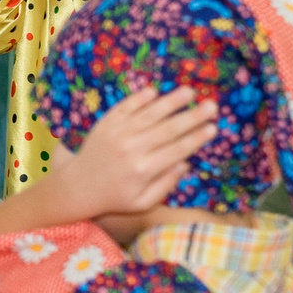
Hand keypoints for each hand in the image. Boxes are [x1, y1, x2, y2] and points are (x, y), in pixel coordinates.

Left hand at [58, 86, 218, 217]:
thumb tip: (185, 163)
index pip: (177, 150)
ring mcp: (117, 133)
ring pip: (149, 114)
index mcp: (144, 170)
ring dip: (170, 102)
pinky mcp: (106, 123)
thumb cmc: (116, 197)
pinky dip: (139, 98)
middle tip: (212, 105)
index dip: (196, 138)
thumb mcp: (144, 202)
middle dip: (192, 116)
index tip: (214, 128)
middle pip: (167, 129)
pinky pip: (125, 107)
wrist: (78, 185)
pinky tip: (155, 90)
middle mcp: (131, 149)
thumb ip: (166, 184)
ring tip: (189, 92)